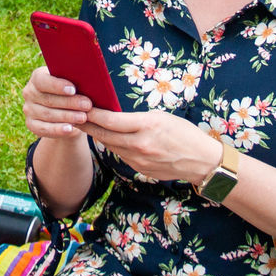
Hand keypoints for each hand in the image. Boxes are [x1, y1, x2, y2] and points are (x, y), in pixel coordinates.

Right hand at [22, 66, 92, 139]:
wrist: (65, 111)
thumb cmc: (71, 91)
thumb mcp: (72, 82)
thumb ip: (74, 79)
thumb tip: (88, 79)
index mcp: (37, 77)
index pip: (42, 80)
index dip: (57, 85)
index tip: (73, 89)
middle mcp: (29, 92)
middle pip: (49, 99)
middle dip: (70, 103)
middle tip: (87, 105)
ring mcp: (29, 109)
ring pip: (48, 114)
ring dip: (67, 116)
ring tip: (83, 117)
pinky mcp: (31, 124)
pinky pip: (43, 129)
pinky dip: (57, 130)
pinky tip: (70, 129)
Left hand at [78, 108, 220, 183]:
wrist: (201, 161)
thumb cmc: (184, 133)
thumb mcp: (161, 118)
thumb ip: (137, 119)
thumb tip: (114, 117)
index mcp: (147, 126)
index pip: (111, 120)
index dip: (93, 113)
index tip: (82, 105)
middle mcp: (140, 144)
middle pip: (105, 134)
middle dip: (87, 124)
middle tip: (73, 115)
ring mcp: (139, 160)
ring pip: (110, 145)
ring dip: (98, 135)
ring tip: (86, 124)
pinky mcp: (139, 169)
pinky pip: (121, 155)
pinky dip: (114, 146)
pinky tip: (108, 138)